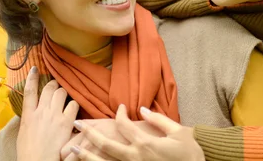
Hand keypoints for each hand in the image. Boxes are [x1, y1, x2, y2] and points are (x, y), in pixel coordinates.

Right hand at [17, 67, 79, 160]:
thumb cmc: (29, 151)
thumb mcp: (24, 131)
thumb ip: (29, 117)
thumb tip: (32, 108)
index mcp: (29, 115)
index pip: (29, 91)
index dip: (32, 77)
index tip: (34, 68)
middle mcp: (41, 112)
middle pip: (49, 87)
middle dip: (53, 85)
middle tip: (55, 88)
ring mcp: (54, 116)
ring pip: (61, 92)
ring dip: (63, 93)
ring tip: (64, 99)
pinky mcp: (66, 122)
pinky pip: (73, 104)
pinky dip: (73, 105)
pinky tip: (72, 109)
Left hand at [69, 104, 203, 160]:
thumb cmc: (190, 152)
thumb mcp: (178, 131)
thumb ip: (158, 119)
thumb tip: (141, 109)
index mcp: (146, 143)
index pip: (124, 125)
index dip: (118, 113)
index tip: (117, 107)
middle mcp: (136, 157)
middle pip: (106, 145)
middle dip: (89, 134)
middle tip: (76, 125)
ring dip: (87, 156)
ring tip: (73, 149)